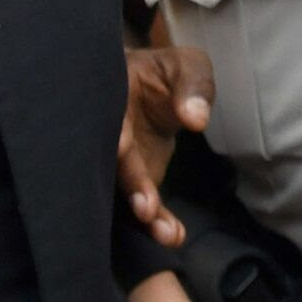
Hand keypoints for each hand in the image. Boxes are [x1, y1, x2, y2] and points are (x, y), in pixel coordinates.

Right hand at [120, 44, 215, 246]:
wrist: (150, 92)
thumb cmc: (164, 74)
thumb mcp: (186, 65)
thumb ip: (193, 85)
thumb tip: (195, 119)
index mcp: (111, 100)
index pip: (107, 117)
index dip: (113, 133)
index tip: (121, 149)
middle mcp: (106, 137)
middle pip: (112, 163)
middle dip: (129, 185)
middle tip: (145, 208)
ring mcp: (115, 165)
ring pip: (121, 192)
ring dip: (142, 215)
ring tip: (166, 232)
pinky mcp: (132, 182)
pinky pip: (139, 205)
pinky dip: (155, 222)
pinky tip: (173, 236)